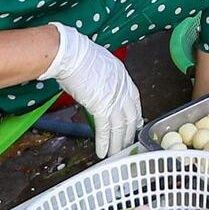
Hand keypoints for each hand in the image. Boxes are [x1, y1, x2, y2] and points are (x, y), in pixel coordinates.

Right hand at [43, 23, 141, 157]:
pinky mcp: (101, 105)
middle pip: (130, 116)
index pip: (135, 100)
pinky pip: (105, 129)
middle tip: (128, 145)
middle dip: (129, 133)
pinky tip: (103, 152)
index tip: (136, 124)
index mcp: (123, 77)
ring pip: (120, 126)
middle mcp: (122, 88)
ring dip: (118, 143)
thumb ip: (105, 80)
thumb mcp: (100, 66)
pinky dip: (104, 142)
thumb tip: (100, 89)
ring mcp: (113, 98)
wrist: (71, 55)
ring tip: (116, 154)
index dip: (136, 115)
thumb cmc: (80, 57)